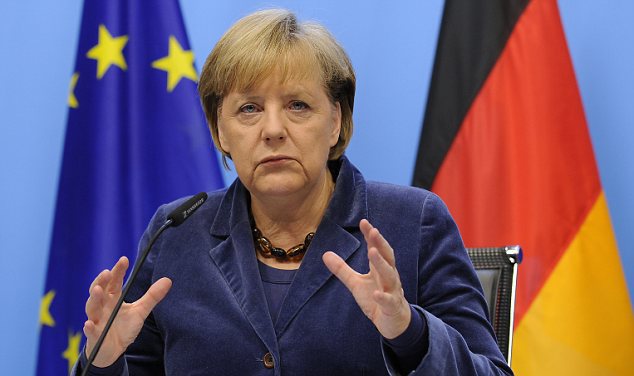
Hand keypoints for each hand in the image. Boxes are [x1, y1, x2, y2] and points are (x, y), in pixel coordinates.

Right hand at [83, 256, 171, 366]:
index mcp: (112, 298)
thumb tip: (168, 280)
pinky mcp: (94, 336)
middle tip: (107, 272)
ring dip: (94, 299)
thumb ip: (152, 296)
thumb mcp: (140, 311)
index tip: (124, 259)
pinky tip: (89, 324)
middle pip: (99, 291)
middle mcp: (102, 306)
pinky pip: (90, 331)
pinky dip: (89, 328)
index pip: (114, 282)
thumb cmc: (124, 328)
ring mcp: (96, 320)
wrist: (113, 350)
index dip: (118, 271)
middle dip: (101, 281)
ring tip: (98, 290)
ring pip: (92, 308)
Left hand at [322, 219, 410, 338]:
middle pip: (387, 257)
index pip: (376, 248)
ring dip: (381, 263)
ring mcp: (392, 291)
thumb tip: (325, 254)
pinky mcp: (392, 307)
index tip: (364, 222)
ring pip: (389, 275)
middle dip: (380, 243)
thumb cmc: (376, 298)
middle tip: (373, 231)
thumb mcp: (356, 283)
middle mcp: (388, 276)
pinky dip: (384, 297)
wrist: (394, 322)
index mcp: (379, 269)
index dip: (371, 236)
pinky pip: (389, 301)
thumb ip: (342, 269)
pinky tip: (377, 293)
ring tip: (372, 252)